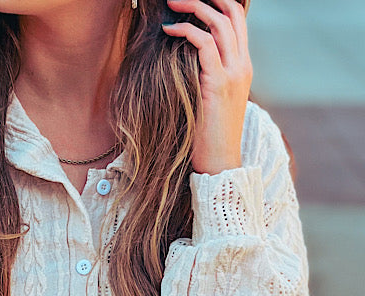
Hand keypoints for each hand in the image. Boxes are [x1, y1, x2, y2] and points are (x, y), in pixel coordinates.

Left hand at [162, 0, 251, 174]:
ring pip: (220, 23)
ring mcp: (234, 74)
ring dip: (194, 8)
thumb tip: (184, 62)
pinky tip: (170, 31)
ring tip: (172, 5)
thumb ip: (206, 78)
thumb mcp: (210, 101)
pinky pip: (205, 44)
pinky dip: (187, 31)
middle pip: (232, 14)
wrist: (219, 163)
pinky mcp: (219, 84)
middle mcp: (242, 66)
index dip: (218, 4)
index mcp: (242, 67)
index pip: (237, 21)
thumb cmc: (208, 136)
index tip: (194, 3)